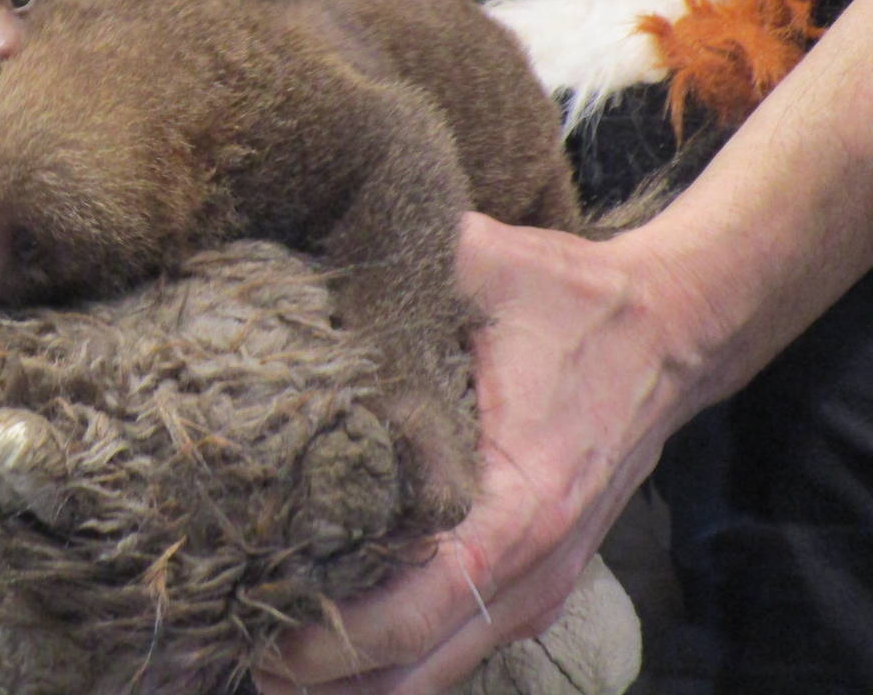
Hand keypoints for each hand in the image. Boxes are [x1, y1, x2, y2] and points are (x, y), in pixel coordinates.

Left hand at [254, 212, 694, 693]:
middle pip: (421, 668)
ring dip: (357, 679)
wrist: (672, 330)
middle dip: (328, 679)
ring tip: (267, 663)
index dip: (339, 636)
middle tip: (236, 663)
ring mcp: (540, 581)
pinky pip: (458, 645)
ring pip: (439, 672)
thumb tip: (305, 255)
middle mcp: (535, 564)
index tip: (262, 640)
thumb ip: (402, 263)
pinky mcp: (536, 578)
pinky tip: (329, 642)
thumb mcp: (489, 264)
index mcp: (521, 500)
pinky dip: (395, 660)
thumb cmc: (575, 301)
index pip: (423, 603)